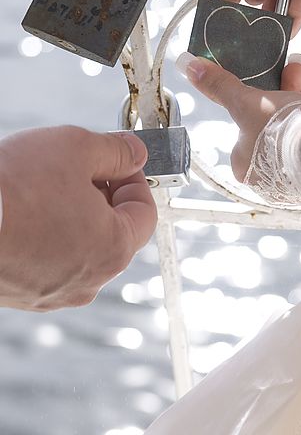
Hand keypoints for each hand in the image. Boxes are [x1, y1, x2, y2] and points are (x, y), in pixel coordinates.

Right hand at [0, 127, 156, 310]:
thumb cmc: (13, 189)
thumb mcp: (77, 149)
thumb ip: (117, 151)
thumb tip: (136, 154)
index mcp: (115, 249)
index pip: (146, 212)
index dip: (136, 179)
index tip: (120, 160)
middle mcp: (90, 280)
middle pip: (115, 230)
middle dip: (105, 194)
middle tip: (83, 168)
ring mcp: (55, 292)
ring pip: (82, 244)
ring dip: (76, 213)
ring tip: (48, 186)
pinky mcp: (25, 294)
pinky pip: (51, 258)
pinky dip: (49, 233)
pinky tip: (28, 210)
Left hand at [176, 52, 300, 180]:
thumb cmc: (280, 131)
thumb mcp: (246, 102)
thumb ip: (220, 86)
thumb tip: (188, 66)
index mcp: (244, 167)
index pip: (247, 126)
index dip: (258, 98)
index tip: (268, 80)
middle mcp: (269, 177)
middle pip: (273, 122)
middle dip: (283, 92)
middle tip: (293, 73)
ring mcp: (297, 176)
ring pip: (295, 126)